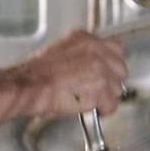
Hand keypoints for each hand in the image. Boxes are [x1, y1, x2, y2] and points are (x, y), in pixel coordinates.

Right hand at [1, 30, 127, 119]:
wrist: (28, 86)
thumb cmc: (35, 76)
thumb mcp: (59, 53)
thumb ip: (80, 56)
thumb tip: (89, 69)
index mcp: (85, 38)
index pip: (116, 48)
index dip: (111, 66)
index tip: (105, 75)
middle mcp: (96, 49)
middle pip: (121, 69)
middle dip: (111, 83)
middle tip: (95, 92)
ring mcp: (100, 67)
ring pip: (118, 89)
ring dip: (106, 98)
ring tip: (88, 101)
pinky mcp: (100, 86)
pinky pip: (111, 105)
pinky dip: (102, 111)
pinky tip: (88, 109)